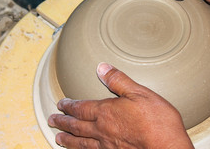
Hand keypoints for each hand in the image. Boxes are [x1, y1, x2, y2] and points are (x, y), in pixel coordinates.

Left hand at [48, 62, 193, 148]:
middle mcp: (102, 130)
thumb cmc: (158, 122)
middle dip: (63, 122)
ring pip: (81, 143)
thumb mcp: (140, 93)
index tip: (61, 104)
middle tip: (52, 120)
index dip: (69, 105)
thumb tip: (102, 68)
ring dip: (67, 140)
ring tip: (58, 139)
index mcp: (107, 112)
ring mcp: (107, 146)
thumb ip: (119, 81)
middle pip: (76, 126)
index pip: (81, 107)